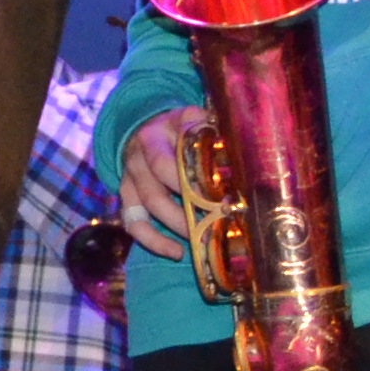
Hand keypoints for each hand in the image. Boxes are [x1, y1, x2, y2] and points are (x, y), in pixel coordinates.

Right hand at [120, 106, 208, 260]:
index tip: (219, 199)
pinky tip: (176, 251)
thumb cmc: (181, 128)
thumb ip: (211, 128)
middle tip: (215, 224)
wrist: (146, 128)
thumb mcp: (194, 118)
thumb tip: (244, 150)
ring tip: (199, 241)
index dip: (189, 184)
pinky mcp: (125, 196)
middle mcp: (137, 157)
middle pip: (155, 191)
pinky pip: (132, 223)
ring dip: (173, 227)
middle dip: (185, 212)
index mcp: (155, 135)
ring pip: (144, 209)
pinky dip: (152, 241)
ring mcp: (129, 177)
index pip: (166, 163)